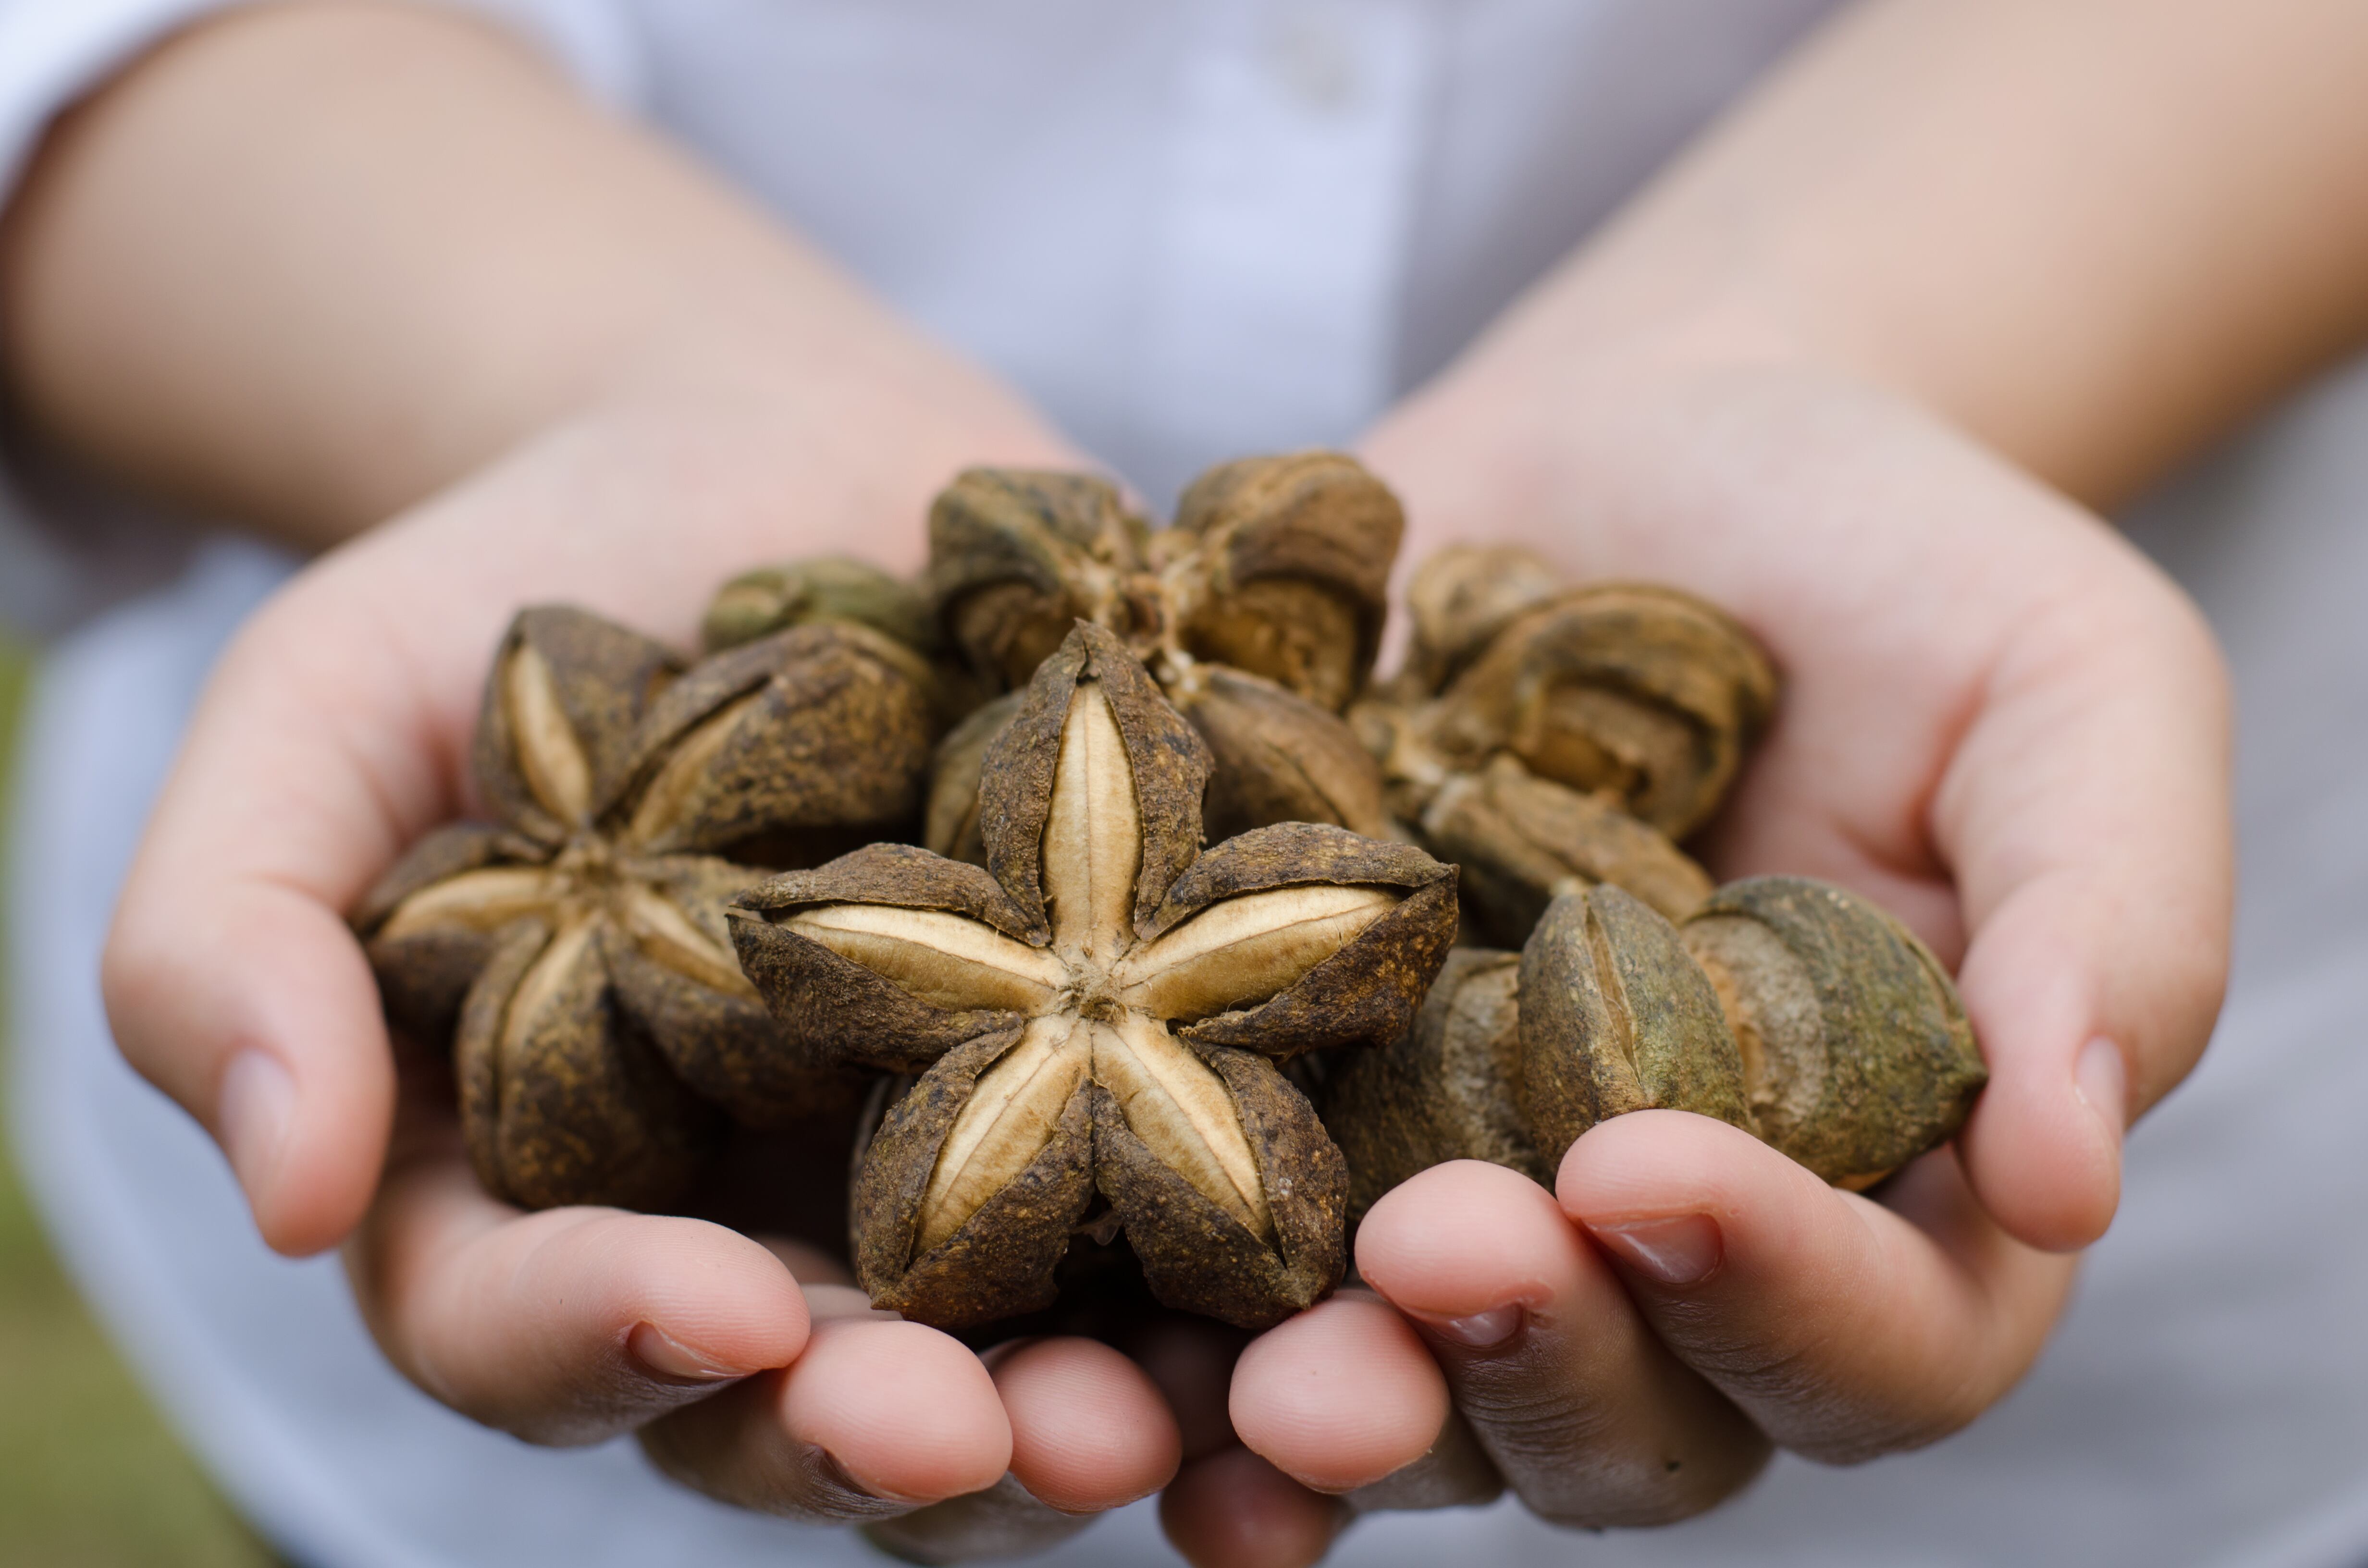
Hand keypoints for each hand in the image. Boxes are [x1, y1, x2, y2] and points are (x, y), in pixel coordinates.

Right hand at [98, 370, 1197, 1549]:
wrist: (753, 448)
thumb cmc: (506, 585)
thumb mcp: (315, 719)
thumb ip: (229, 945)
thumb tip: (275, 1194)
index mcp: (534, 1179)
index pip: (534, 1328)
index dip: (605, 1344)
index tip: (710, 1313)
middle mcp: (743, 1217)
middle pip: (798, 1399)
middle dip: (881, 1440)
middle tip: (974, 1439)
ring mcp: (942, 1157)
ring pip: (1009, 1354)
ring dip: (1083, 1414)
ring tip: (1156, 1417)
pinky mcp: (1113, 1064)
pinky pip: (1188, 1201)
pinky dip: (1244, 1268)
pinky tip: (1317, 1281)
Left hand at [1171, 341, 2230, 1556]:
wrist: (1643, 445)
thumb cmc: (1893, 560)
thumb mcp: (2069, 689)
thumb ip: (2110, 927)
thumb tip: (2068, 1180)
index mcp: (1885, 1182)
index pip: (1876, 1340)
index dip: (1779, 1297)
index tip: (1655, 1166)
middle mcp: (1658, 1239)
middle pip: (1625, 1418)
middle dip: (1532, 1366)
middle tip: (1437, 1256)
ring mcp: (1453, 1182)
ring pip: (1410, 1392)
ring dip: (1330, 1409)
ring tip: (1253, 1368)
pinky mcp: (1277, 1097)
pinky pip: (1210, 1271)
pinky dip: (1151, 1337)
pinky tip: (1072, 1354)